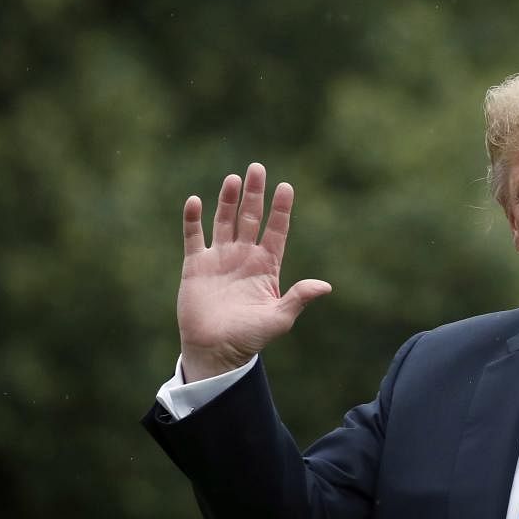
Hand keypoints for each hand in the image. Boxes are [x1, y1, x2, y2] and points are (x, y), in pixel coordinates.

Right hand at [177, 163, 331, 381]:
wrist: (216, 350)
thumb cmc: (251, 337)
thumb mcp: (279, 318)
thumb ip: (299, 298)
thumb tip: (326, 286)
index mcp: (267, 266)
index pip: (276, 230)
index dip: (281, 209)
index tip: (286, 187)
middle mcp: (244, 257)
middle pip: (251, 218)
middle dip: (255, 194)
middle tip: (258, 168)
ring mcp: (220, 259)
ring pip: (225, 221)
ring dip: (228, 200)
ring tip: (234, 178)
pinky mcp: (196, 265)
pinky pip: (193, 236)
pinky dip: (193, 219)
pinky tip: (195, 201)